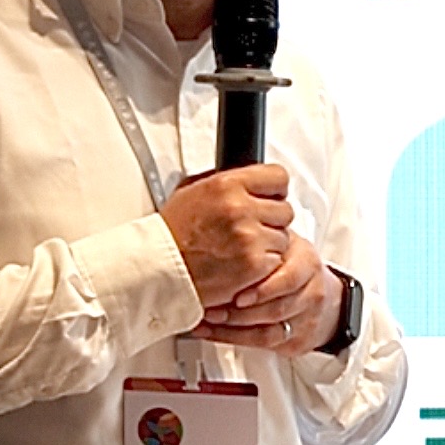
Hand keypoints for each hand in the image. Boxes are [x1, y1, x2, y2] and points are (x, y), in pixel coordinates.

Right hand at [158, 164, 291, 308]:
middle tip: (252, 229)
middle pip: (285, 210)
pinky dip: (264, 267)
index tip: (271, 197)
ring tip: (242, 249)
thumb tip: (251, 176)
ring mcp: (249, 237)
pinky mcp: (254, 264)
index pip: (278, 176)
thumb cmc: (172, 234)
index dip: (275, 189)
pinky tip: (242, 265)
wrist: (159, 269)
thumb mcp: (192, 191)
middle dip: (271, 221)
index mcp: (227, 184)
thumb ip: (225, 181)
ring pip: (283, 238)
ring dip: (269, 245)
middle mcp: (240, 208)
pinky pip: (277, 261)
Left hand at [191, 234, 343, 357]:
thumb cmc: (288, 263)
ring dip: (233, 329)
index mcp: (306, 262)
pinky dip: (234, 340)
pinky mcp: (298, 341)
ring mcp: (306, 319)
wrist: (316, 291)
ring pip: (269, 332)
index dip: (260, 288)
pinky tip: (212, 332)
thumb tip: (219, 225)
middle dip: (239, 313)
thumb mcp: (280, 242)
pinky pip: (265, 346)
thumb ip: (258, 237)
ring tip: (208, 321)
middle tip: (211, 308)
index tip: (231, 291)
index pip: (287, 279)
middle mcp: (311, 291)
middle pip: (276, 309)